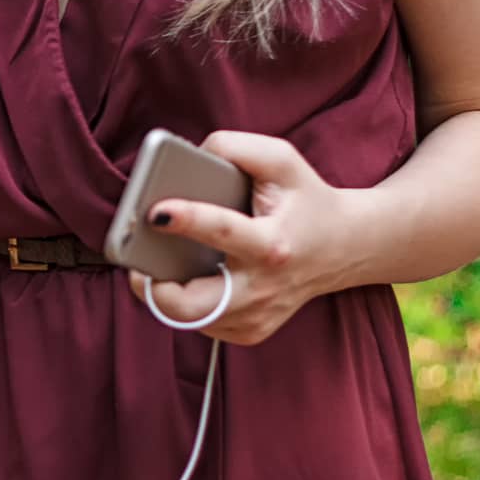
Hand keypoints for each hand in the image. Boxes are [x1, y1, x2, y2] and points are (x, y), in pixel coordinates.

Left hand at [126, 130, 360, 345]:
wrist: (343, 246)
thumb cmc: (304, 200)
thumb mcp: (281, 161)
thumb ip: (235, 148)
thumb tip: (189, 155)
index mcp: (272, 243)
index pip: (224, 233)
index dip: (187, 221)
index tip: (156, 212)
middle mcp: (263, 287)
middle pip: (194, 306)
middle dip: (154, 289)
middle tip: (136, 263)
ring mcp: (257, 316)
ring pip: (189, 319)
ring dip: (162, 293)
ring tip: (153, 265)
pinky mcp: (250, 331)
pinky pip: (200, 323)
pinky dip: (182, 303)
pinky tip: (184, 278)